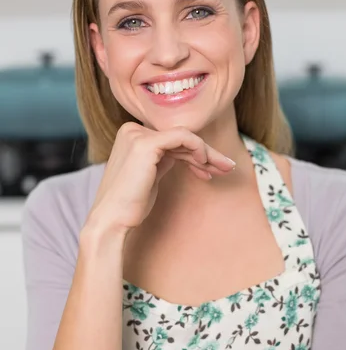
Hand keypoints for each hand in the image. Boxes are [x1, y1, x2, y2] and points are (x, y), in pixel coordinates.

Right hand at [85, 122, 235, 235]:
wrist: (113, 220)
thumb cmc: (132, 204)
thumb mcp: (152, 175)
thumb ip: (164, 159)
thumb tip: (187, 154)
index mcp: (132, 135)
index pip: (172, 139)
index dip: (195, 153)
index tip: (211, 170)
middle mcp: (133, 130)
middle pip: (181, 137)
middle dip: (207, 153)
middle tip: (227, 167)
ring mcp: (137, 135)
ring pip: (185, 137)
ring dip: (209, 153)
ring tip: (225, 168)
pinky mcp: (146, 144)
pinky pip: (183, 137)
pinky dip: (199, 148)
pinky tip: (206, 164)